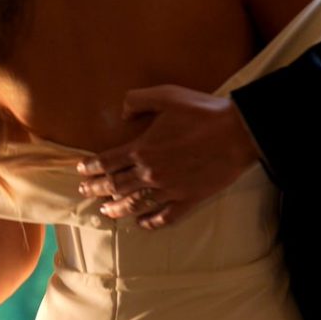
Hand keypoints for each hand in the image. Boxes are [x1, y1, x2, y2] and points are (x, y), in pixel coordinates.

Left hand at [77, 86, 261, 229]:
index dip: (91, 167)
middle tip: (85, 191)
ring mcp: (169, 190)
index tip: (82, 170)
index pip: (107, 162)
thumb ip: (137, 100)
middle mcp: (150, 174)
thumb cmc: (202, 112)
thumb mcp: (165, 95)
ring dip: (117, 209)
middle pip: (115, 186)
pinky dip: (151, 223)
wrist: (238, 133)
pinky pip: (165, 216)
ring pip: (135, 205)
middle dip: (97, 188)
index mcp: (142, 149)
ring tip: (106, 211)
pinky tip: (143, 224)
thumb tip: (122, 113)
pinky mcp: (189, 200)